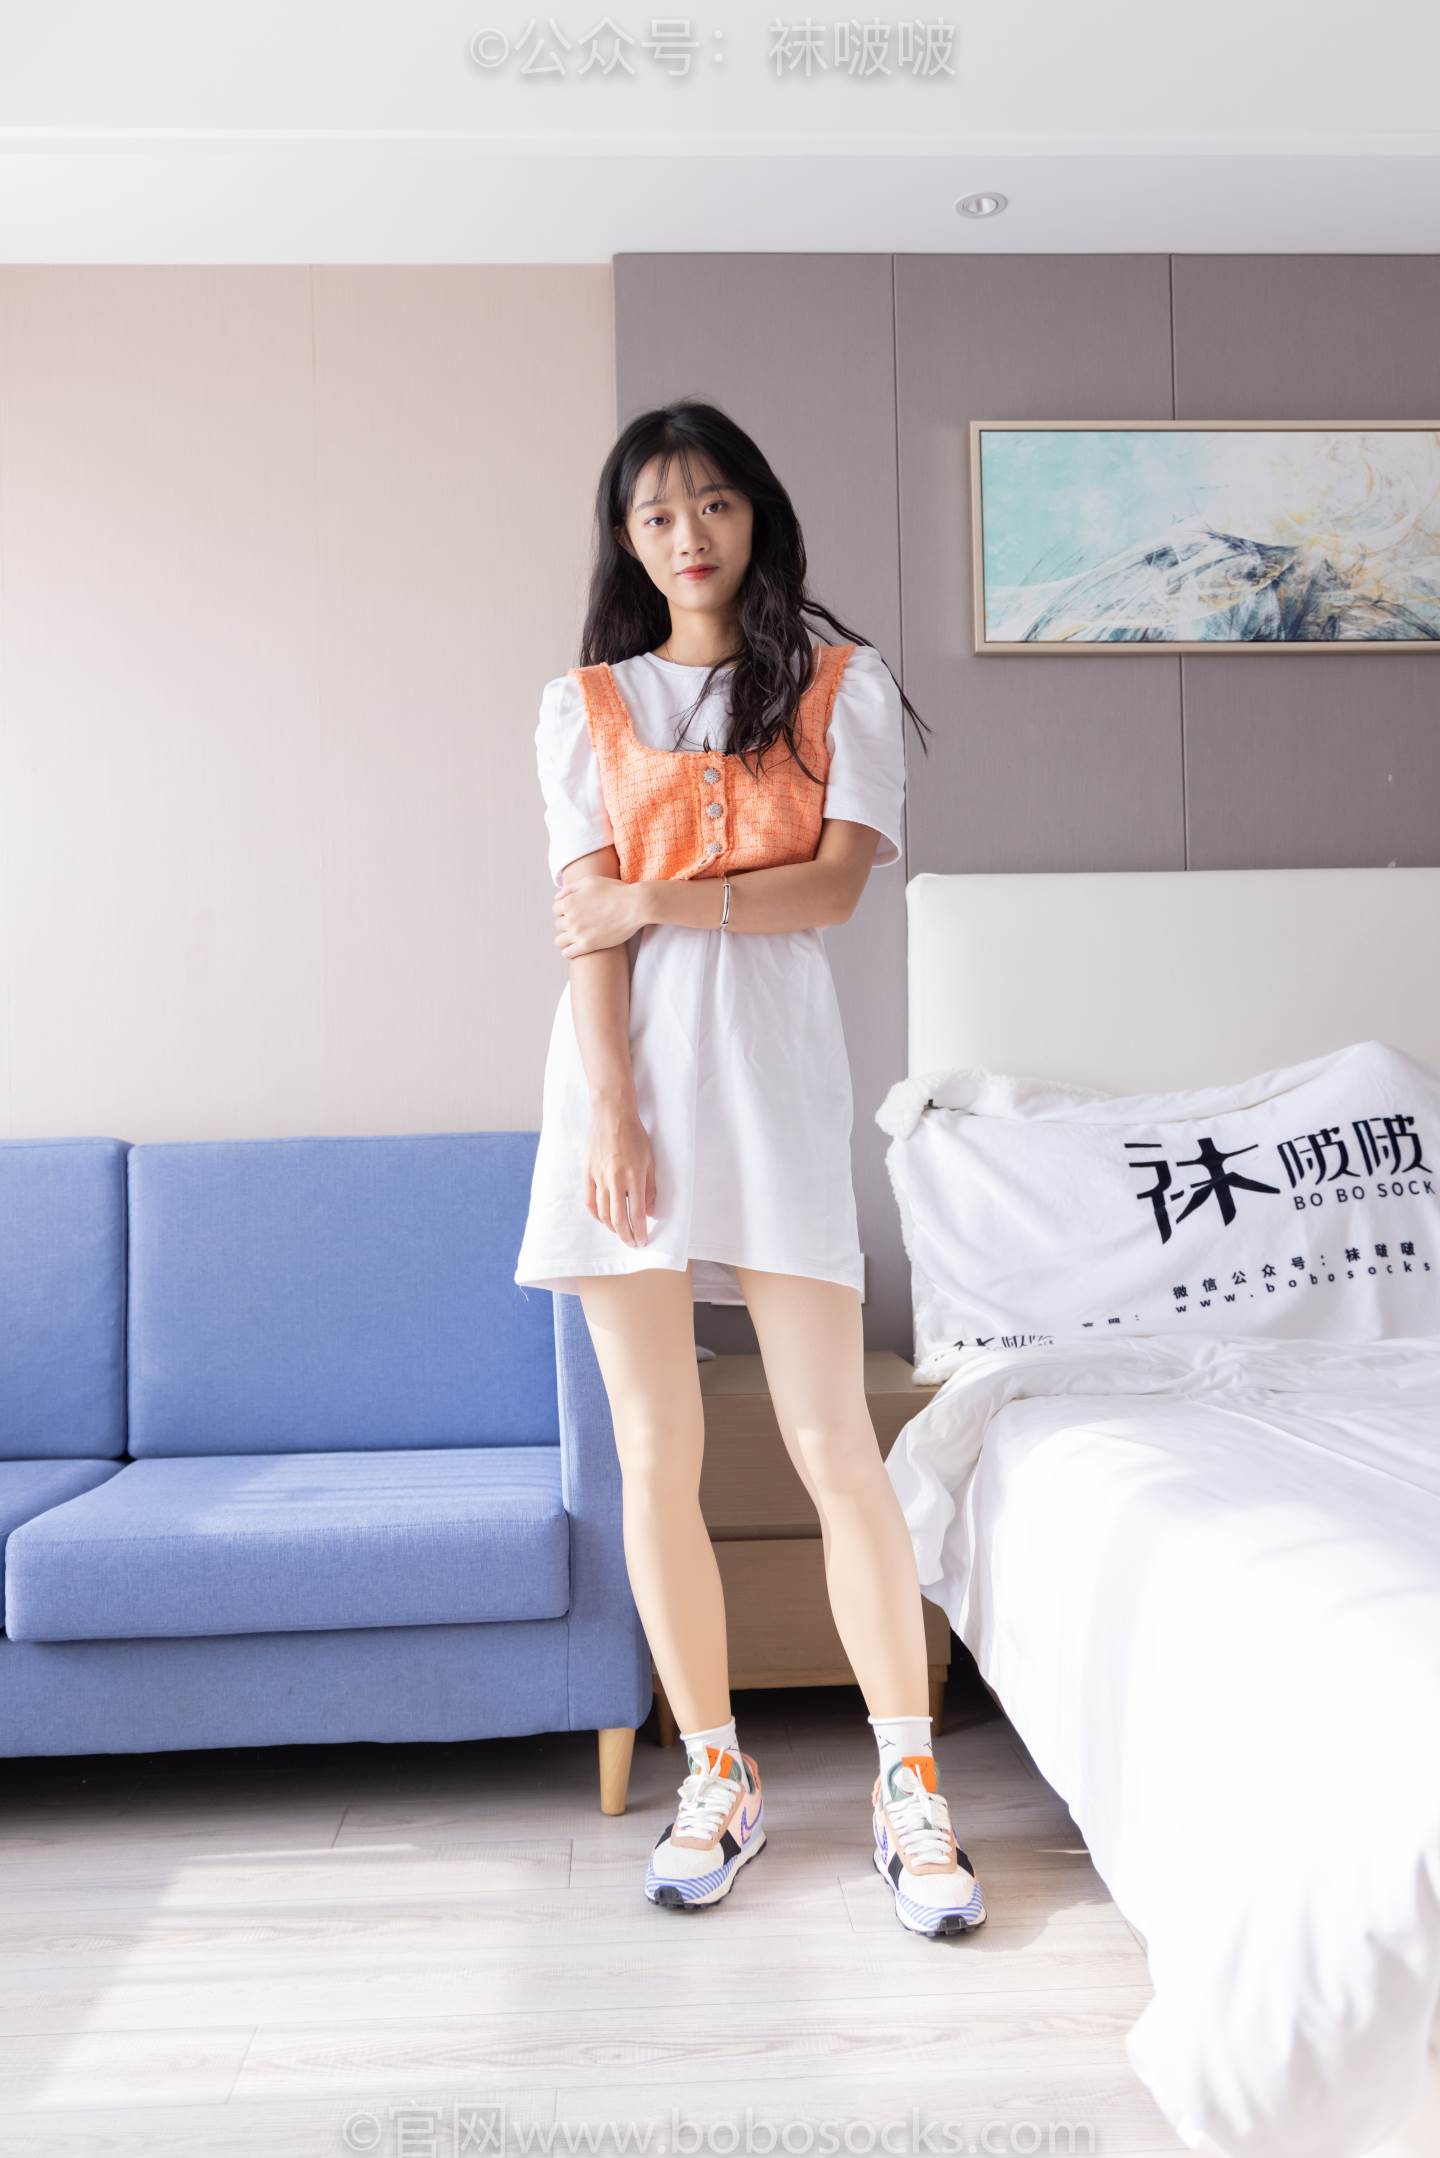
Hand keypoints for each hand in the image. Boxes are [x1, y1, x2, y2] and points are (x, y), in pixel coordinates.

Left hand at [553, 874, 647, 956]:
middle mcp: (570, 918)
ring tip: (577, 937)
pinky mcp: (588, 945)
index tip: (576, 912)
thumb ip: (571, 888)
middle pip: (559, 924)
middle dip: (567, 923)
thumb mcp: (590, 881)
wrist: (635, 906)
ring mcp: (578, 933)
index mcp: (569, 902)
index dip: (565, 909)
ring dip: (566, 938)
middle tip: (581, 923)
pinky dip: (569, 952)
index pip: (556, 909)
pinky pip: (568, 953)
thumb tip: (557, 897)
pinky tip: (576, 948)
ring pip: (560, 940)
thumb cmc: (615, 891)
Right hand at [585, 1101, 655, 1245]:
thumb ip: (650, 1187)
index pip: (637, 1214)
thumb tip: (650, 1211)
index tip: (643, 1241)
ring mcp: (598, 1177)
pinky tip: (603, 1219)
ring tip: (621, 1232)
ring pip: (603, 1213)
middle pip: (618, 1219)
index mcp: (633, 1177)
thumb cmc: (634, 1134)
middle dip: (627, 1236)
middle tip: (633, 1243)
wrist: (611, 1114)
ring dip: (612, 1228)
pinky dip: (596, 1215)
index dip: (640, 1232)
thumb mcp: (650, 1160)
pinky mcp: (587, 1173)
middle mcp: (614, 1180)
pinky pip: (589, 1201)